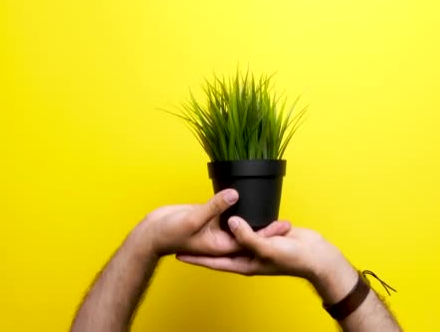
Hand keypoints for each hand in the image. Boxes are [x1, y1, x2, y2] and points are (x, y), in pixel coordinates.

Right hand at [135, 189, 290, 256]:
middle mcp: (221, 239)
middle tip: (288, 222)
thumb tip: (235, 194)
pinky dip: (239, 208)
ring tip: (275, 210)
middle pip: (249, 234)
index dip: (267, 235)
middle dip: (267, 229)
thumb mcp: (194, 218)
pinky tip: (250, 198)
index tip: (283, 226)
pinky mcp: (211, 218)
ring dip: (254, 218)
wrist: (151, 232)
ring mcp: (216, 230)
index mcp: (220, 246)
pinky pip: (229, 213)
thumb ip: (215, 207)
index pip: (249, 241)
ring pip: (240, 224)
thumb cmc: (169, 232)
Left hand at [176, 216, 358, 302]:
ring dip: (222, 228)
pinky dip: (241, 218)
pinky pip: (249, 226)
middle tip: (187, 234)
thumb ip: (248, 236)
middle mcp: (248, 255)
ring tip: (205, 219)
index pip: (215, 261)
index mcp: (244, 263)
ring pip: (234, 235)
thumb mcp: (266, 247)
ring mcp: (257, 244)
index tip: (179, 253)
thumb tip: (231, 222)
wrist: (315, 255)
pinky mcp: (266, 234)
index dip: (197, 257)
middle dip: (204, 243)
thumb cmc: (293, 258)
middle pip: (220, 248)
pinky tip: (233, 209)